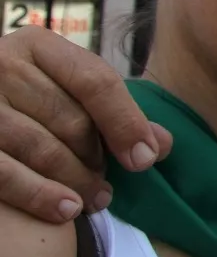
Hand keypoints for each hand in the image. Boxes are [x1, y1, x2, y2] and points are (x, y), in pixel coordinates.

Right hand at [0, 27, 168, 222]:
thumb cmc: (26, 100)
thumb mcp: (66, 90)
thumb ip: (114, 111)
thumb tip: (161, 145)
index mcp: (37, 46)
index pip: (96, 82)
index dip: (126, 123)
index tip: (145, 158)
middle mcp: (2, 65)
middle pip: (71, 119)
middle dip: (97, 158)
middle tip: (108, 184)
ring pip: (41, 149)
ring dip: (76, 180)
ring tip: (96, 200)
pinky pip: (6, 174)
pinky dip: (40, 195)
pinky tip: (67, 210)